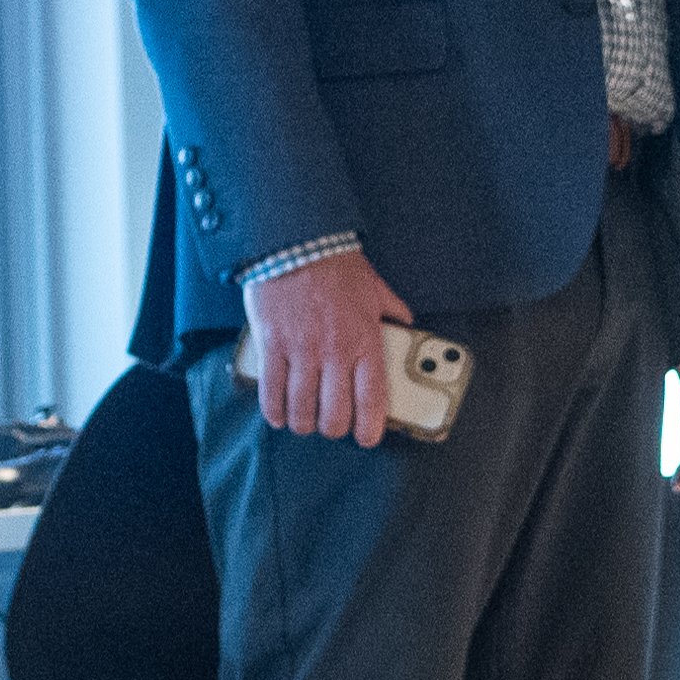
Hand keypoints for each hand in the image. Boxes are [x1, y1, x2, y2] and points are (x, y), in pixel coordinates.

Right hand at [242, 240, 406, 447]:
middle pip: (334, 416)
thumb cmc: (336, 265)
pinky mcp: (272, 346)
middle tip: (330, 424)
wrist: (296, 241)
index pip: (372, 400)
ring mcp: (301, 351)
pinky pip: (271, 392)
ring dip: (302, 423)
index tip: (366, 438)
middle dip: (332, 428)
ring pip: (301, 410)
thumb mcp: (374, 288)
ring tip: (302, 420)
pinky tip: (278, 414)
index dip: (369, 429)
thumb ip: (392, 311)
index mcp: (365, 341)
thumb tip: (408, 325)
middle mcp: (335, 352)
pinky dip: (274, 411)